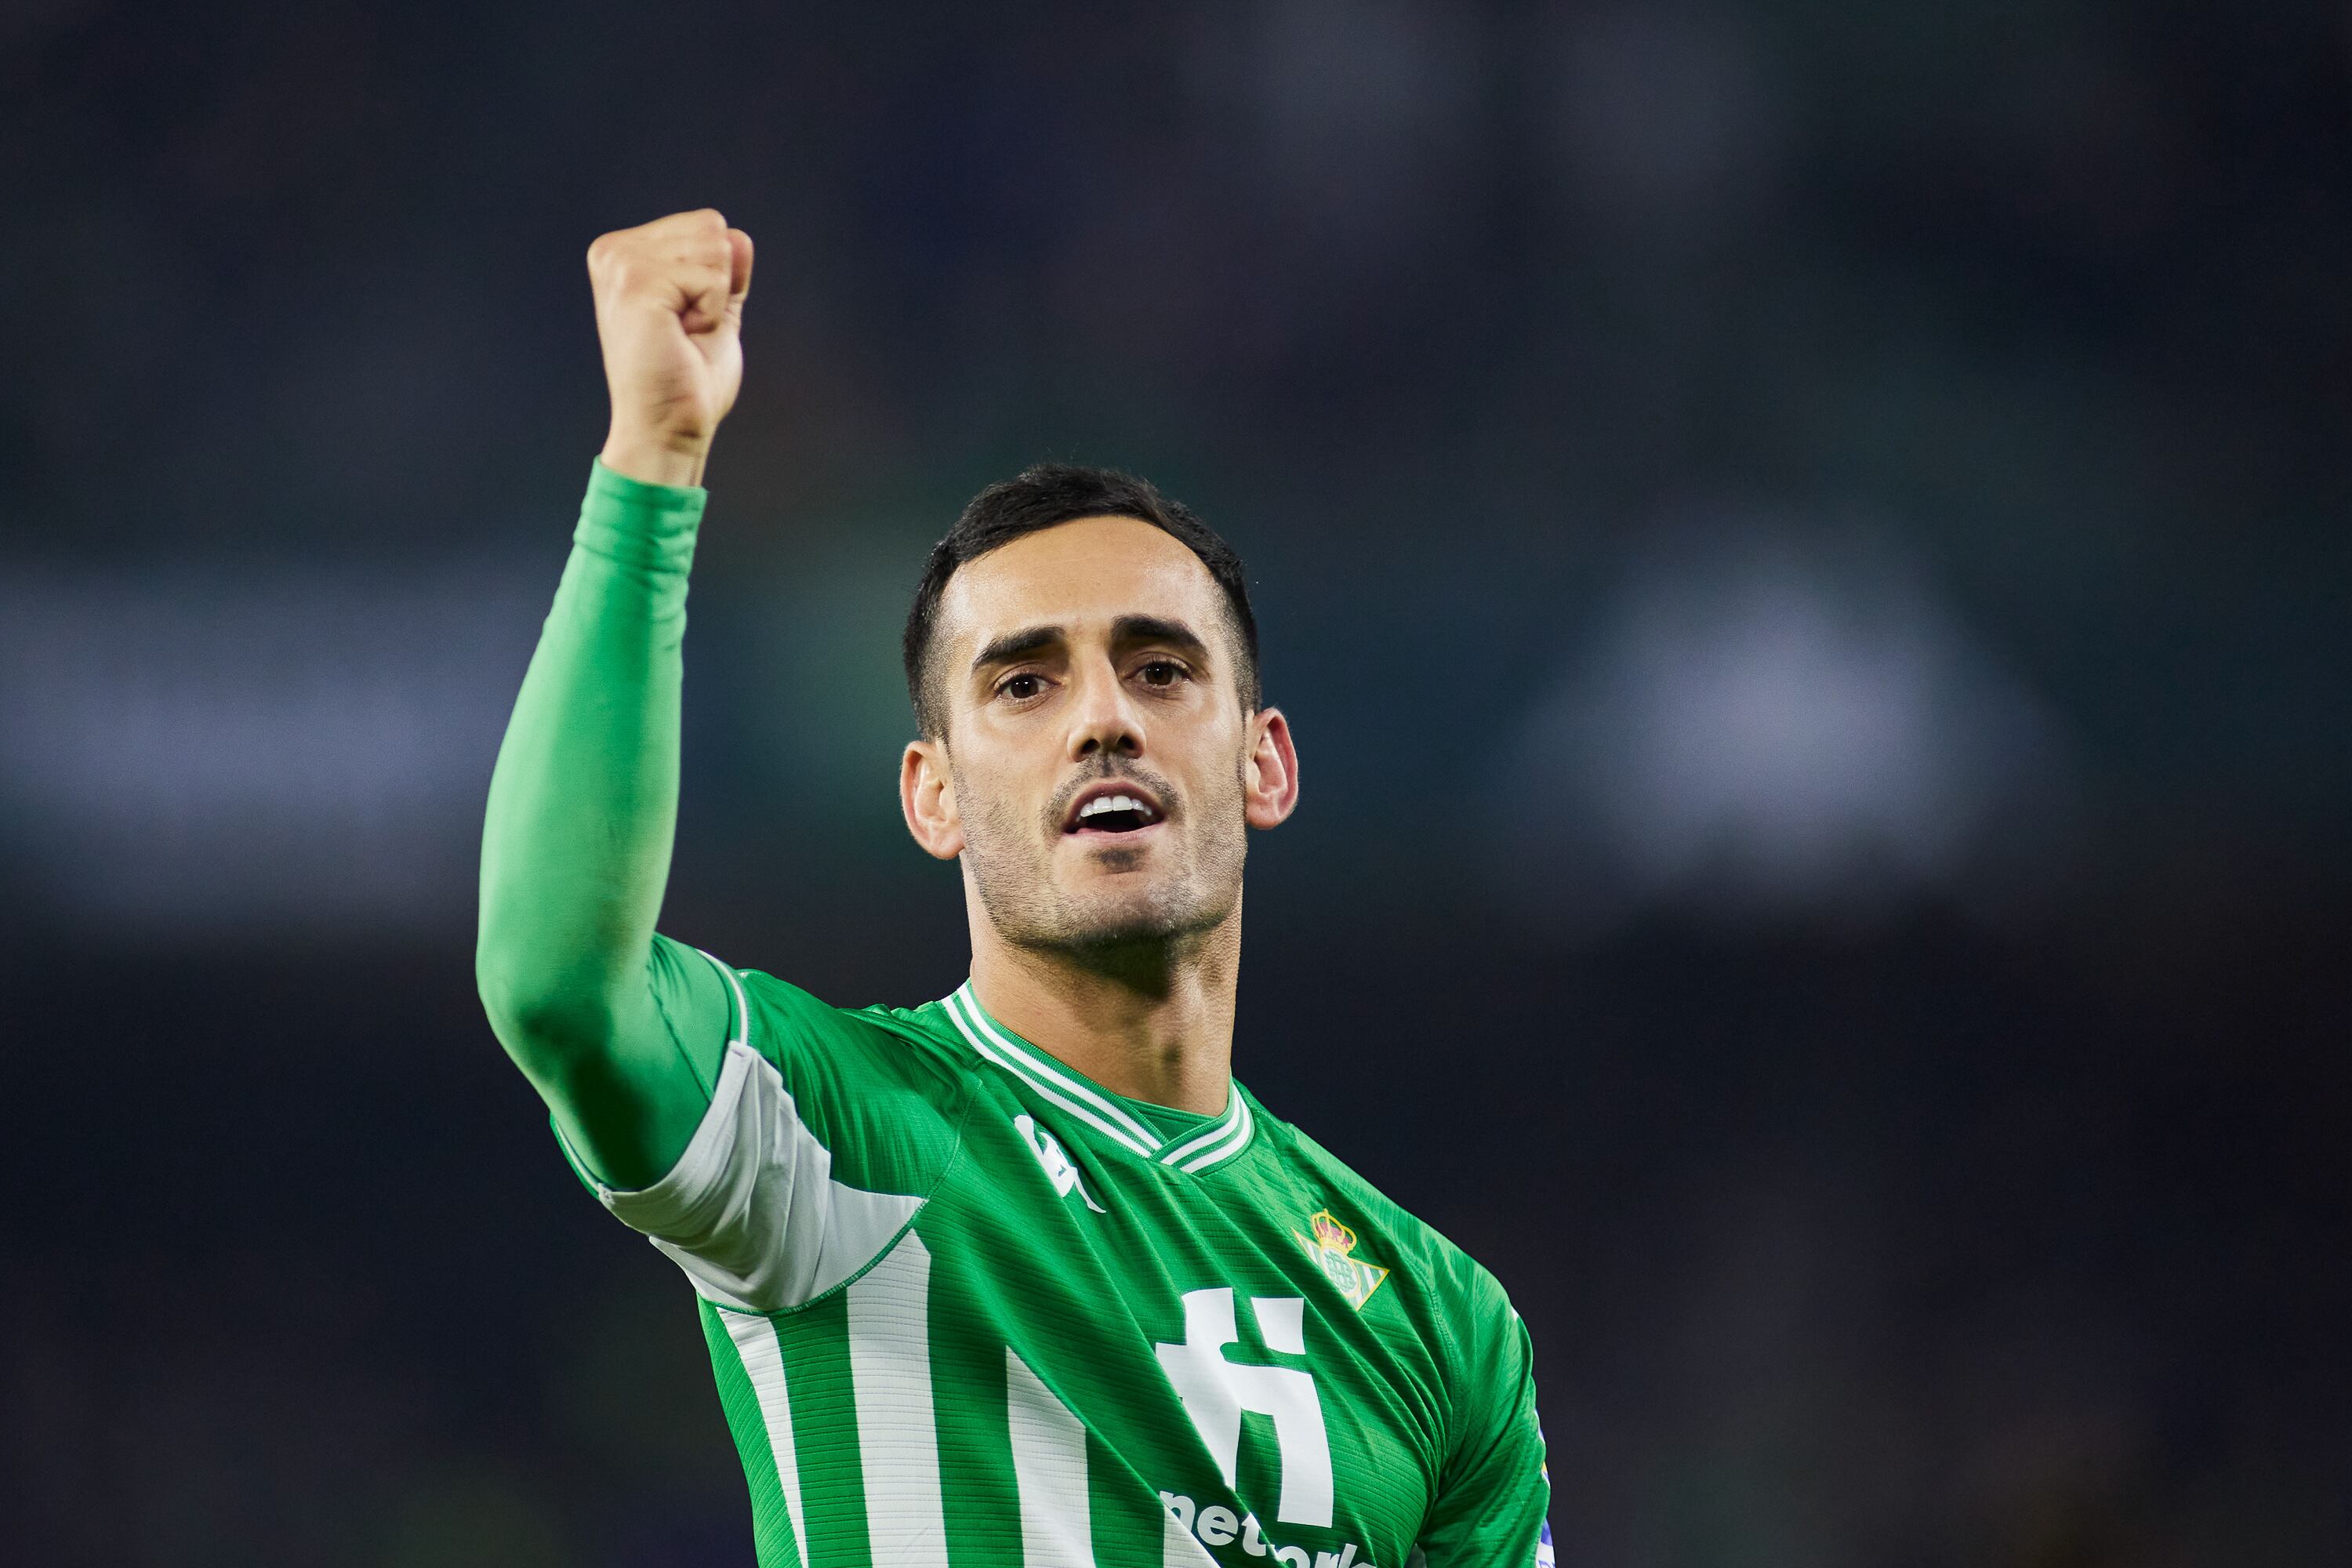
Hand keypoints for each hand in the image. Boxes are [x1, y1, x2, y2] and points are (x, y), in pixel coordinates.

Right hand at [587, 209, 753, 487]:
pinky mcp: (635, 283)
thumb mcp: (714, 312)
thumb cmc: (688, 379)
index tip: (687, 319)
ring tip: (681, 334)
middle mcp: (615, 250)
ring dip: (713, 300)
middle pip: (712, 228)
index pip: (707, 224)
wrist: (668, 426)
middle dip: (716, 285)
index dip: (717, 279)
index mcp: (626, 252)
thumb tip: (739, 236)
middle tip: (686, 330)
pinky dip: (710, 312)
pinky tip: (680, 337)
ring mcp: (621, 264)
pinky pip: (711, 276)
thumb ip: (725, 272)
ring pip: (714, 248)